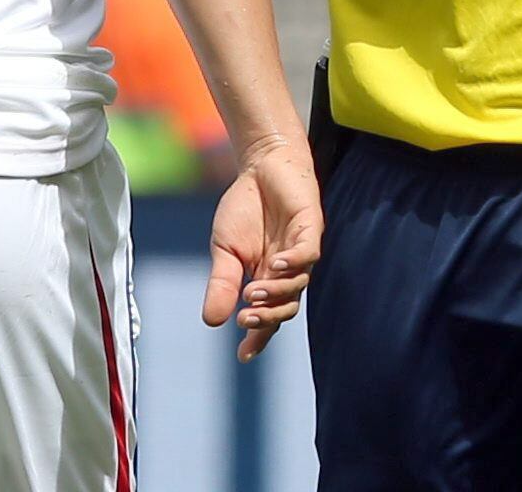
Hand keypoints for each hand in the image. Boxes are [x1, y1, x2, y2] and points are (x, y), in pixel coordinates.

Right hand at [202, 137, 320, 361]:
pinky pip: (308, 253)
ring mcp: (301, 250)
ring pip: (298, 284)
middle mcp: (287, 271)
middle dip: (267, 318)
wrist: (260, 166)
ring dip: (276, 293)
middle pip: (285, 307)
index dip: (258, 337)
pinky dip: (294, 262)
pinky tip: (275, 264)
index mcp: (267, 279)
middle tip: (245, 319)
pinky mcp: (310, 227)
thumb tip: (211, 321)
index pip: (267, 316)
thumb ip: (222, 283)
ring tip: (252, 293)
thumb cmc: (245, 209)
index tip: (243, 356)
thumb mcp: (225, 251)